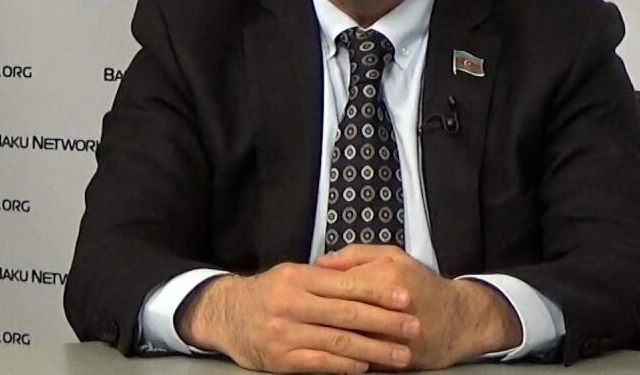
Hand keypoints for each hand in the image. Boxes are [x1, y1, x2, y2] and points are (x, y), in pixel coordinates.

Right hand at [175, 262, 418, 372]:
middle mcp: (291, 304)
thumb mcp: (293, 274)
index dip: (379, 292)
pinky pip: (319, 363)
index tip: (405, 298)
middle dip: (385, 322)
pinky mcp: (280, 359)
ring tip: (400, 354)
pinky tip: (365, 366)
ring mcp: (285, 333)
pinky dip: (345, 365)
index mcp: (298, 278)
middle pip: (347, 314)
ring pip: (338, 342)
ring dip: (374, 349)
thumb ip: (327, 276)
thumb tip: (368, 275)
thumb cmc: (268, 293)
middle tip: (413, 327)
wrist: (226, 315)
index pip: (347, 284)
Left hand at [315, 245, 522, 368]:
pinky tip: (328, 351)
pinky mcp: (392, 358)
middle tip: (298, 313)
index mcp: (384, 276)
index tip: (301, 289)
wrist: (458, 320)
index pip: (336, 280)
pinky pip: (358, 358)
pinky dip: (341, 356)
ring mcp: (389, 335)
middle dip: (314, 314)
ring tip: (307, 334)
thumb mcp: (394, 256)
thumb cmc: (423, 286)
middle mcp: (387, 305)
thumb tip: (320, 262)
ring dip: (323, 337)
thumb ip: (355, 253)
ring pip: (344, 337)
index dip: (313, 285)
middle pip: (336, 311)